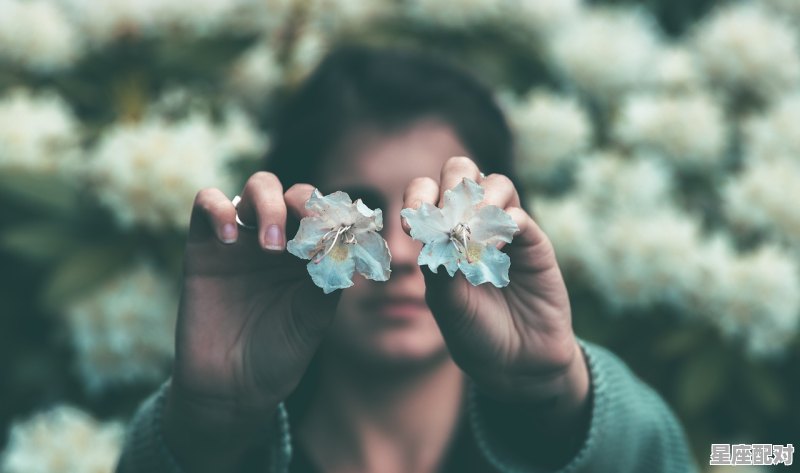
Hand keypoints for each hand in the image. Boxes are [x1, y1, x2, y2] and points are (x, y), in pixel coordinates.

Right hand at [164, 172, 338, 470]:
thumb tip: (345, 240)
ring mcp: (244, 239)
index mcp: (312, 253)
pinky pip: (207, 202)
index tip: (341, 232)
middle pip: (295, 193)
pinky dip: (219, 209)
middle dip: (305, 204)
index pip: (328, 213)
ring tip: (271, 246)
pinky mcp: (204, 245)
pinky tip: (231, 238)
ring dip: (270, 204)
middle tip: (304, 236)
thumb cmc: (279, 352)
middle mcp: (281, 239)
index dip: (335, 214)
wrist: (232, 388)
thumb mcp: (313, 317)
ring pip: (258, 187)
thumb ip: (328, 277)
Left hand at [402, 157, 588, 409]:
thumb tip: (437, 231)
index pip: (427, 192)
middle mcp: (473, 224)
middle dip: (451, 185)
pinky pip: (519, 216)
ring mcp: (505, 231)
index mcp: (442, 234)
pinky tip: (492, 249)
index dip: (418, 197)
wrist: (516, 364)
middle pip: (462, 172)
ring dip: (479, 201)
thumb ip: (439, 266)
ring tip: (471, 234)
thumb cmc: (474, 333)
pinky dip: (502, 225)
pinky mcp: (534, 244)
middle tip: (446, 217)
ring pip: (495, 183)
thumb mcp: (446, 303)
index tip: (409, 226)